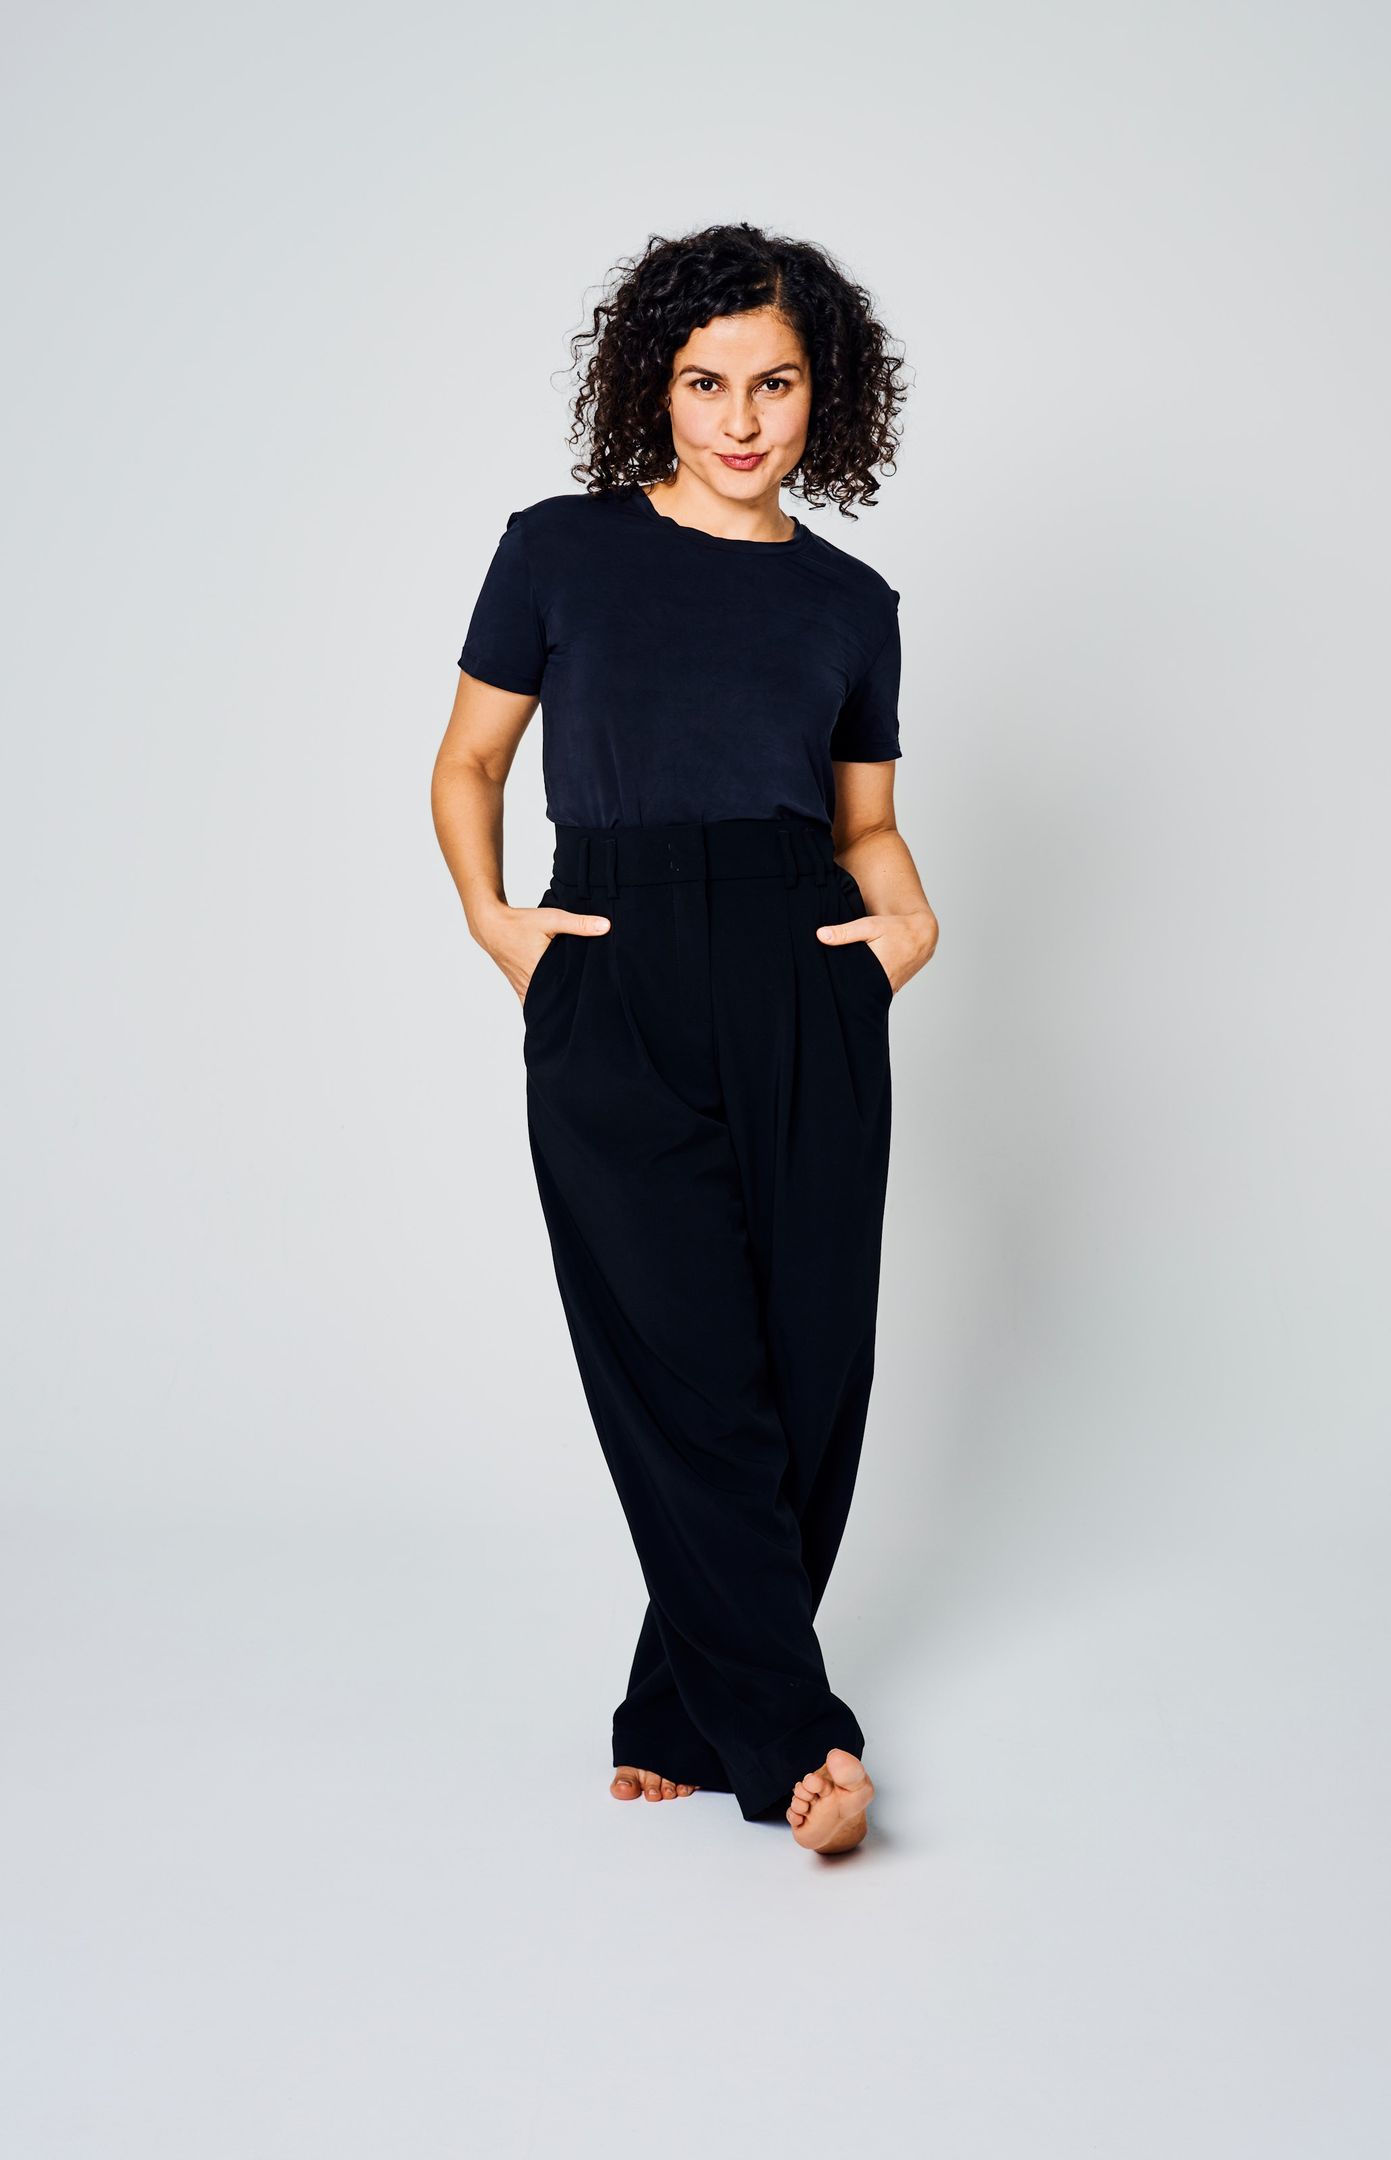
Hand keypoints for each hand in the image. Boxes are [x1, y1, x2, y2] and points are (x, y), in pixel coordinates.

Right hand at [484, 904, 610, 1004]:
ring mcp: (523, 988)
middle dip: (571, 1003)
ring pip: (543, 1003)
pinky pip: (531, 1002)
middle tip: (590, 1005)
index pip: (566, 992)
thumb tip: (605, 926)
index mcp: (541, 972)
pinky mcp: (519, 986)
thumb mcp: (552, 918)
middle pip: (556, 1000)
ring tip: (574, 1008)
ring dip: (556, 1004)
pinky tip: (553, 1008)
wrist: (491, 925)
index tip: (595, 999)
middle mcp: (531, 985)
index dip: (580, 996)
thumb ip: (579, 924)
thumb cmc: (519, 922)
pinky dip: (541, 1004)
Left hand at [815, 904, 938, 996]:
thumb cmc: (897, 929)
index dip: (837, 987)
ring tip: (841, 988)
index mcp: (877, 972)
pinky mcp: (892, 989)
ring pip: (867, 995)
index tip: (824, 984)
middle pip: (858, 993)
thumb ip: (845, 932)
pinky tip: (857, 984)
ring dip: (857, 991)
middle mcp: (884, 985)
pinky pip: (876, 993)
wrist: (922, 934)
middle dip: (845, 990)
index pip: (850, 987)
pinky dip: (867, 989)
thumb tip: (820, 935)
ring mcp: (890, 989)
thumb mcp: (869, 926)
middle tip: (828, 987)